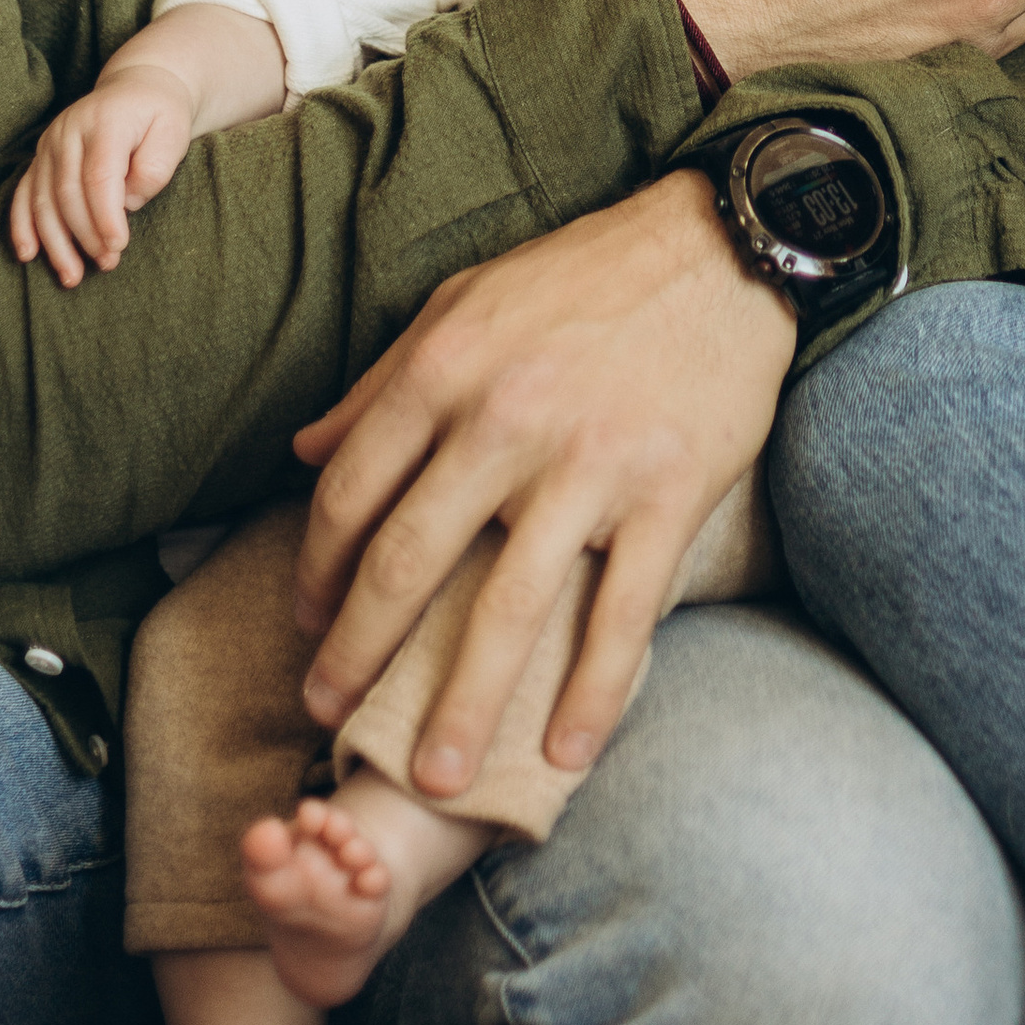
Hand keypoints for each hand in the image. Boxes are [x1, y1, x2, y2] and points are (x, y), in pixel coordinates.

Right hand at [7, 66, 201, 283]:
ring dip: (55, 242)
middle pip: (68, 193)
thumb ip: (154, 168)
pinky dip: (22, 225)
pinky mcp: (41, 155)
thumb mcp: (174, 133)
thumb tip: (126, 203)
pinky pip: (23, 193)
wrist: (137, 87)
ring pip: (43, 199)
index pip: (99, 177)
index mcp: (105, 120)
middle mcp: (69, 129)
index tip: (117, 247)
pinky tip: (27, 254)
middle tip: (107, 264)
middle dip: (85, 235)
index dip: (105, 217)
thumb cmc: (160, 114)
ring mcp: (50, 142)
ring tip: (72, 276)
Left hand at [288, 168, 794, 794]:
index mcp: (446, 367)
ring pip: (507, 611)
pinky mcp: (668, 494)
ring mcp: (590, 464)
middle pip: (408, 564)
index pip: (352, 493)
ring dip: (463, 707)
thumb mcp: (466, 300)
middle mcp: (505, 420)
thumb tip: (304, 449)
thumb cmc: (584, 275)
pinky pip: (620, 615)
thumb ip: (383, 380)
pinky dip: (591, 695)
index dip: (317, 569)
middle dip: (357, 654)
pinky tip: (566, 753)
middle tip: (327, 715)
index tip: (304, 621)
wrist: (721, 247)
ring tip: (434, 778)